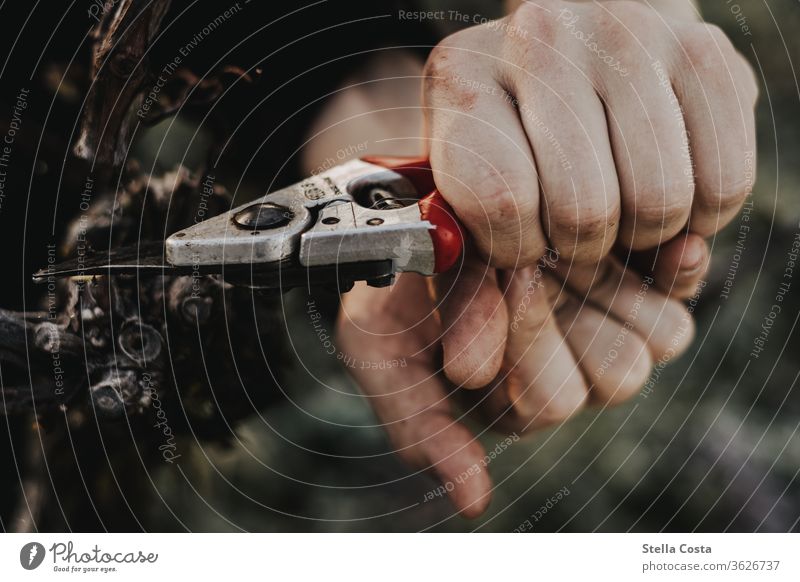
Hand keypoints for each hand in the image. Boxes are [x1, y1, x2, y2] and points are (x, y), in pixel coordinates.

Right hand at [337, 233, 707, 516]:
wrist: (407, 222)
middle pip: (616, 378)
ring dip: (611, 288)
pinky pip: (682, 290)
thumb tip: (473, 504)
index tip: (492, 282)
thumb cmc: (393, 295)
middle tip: (516, 264)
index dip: (525, 340)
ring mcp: (608, 326)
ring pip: (659, 340)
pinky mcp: (639, 282)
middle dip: (564, 315)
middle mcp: (570, 371)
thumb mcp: (382, 359)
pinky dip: (675, 269)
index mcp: (515, 403)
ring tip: (555, 247)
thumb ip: (421, 431)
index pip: (550, 402)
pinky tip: (653, 247)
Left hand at [421, 0, 756, 391]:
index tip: (518, 246)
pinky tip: (661, 196)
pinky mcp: (708, 55)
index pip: (501, 201)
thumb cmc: (506, 148)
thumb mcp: (460, 208)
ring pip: (659, 203)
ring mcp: (632, 37)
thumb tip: (471, 370)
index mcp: (463, 77)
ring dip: (638, 239)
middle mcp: (545, 39)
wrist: (574, 52)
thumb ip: (461, 289)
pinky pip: (722, 185)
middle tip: (572, 237)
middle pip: (586, 211)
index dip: (514, 252)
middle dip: (579, 253)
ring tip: (614, 217)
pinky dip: (698, 219)